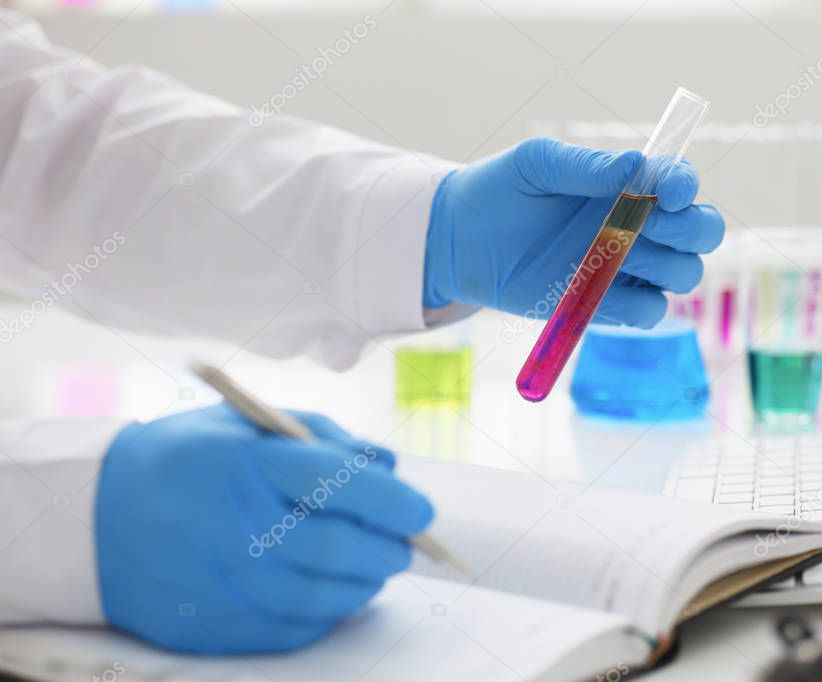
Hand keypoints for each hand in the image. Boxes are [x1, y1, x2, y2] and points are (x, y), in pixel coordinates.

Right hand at [95, 404, 432, 653]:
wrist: (97, 519)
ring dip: (368, 580)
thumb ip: (325, 437)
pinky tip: (334, 587)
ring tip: (373, 562)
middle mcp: (240, 530)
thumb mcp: (249, 424)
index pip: (344, 485)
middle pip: (346, 549)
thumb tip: (388, 466)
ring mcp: (229, 584)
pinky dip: (332, 609)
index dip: (396, 500)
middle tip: (404, 541)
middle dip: (393, 547)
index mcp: (249, 466)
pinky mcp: (221, 626)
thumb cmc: (186, 460)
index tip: (422, 508)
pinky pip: (301, 628)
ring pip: (331, 597)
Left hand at [423, 137, 724, 327]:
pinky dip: (639, 306)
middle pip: (701, 232)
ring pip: (683, 274)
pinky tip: (600, 289)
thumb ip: (585, 166)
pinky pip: (648, 312)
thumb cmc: (498, 191)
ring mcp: (624, 266)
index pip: (679, 182)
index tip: (671, 192)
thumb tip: (635, 164)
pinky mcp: (605, 304)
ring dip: (667, 268)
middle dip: (692, 230)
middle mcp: (636, 224)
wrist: (458, 242)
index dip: (685, 186)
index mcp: (626, 183)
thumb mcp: (536, 165)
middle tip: (648, 227)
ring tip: (614, 256)